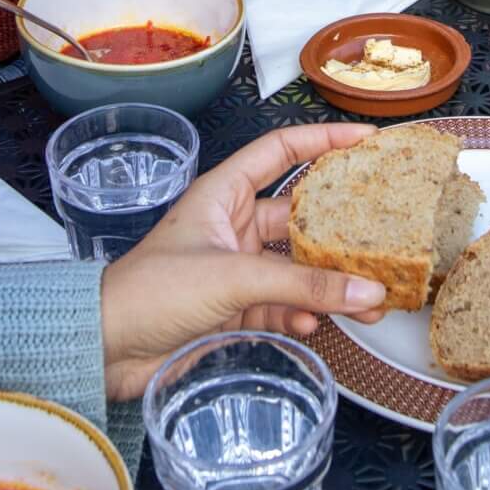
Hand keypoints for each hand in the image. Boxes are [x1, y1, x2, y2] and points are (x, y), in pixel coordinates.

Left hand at [100, 123, 390, 398]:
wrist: (106, 348)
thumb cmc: (153, 291)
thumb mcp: (233, 278)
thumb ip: (303, 285)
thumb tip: (367, 292)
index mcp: (222, 194)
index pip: (280, 152)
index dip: (322, 141)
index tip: (367, 141)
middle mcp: (231, 226)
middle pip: (299, 218)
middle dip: (340, 233)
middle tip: (383, 236)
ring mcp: (234, 269)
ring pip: (296, 269)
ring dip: (329, 285)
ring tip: (370, 301)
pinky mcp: (233, 308)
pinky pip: (281, 305)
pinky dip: (300, 314)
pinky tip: (314, 325)